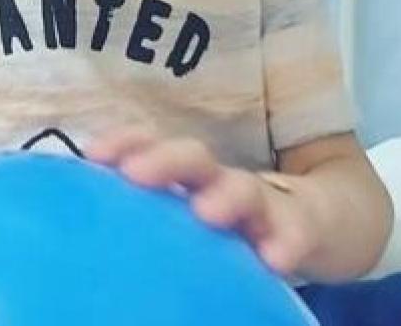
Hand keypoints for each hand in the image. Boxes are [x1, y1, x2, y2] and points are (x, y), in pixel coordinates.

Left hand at [86, 127, 319, 275]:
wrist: (324, 221)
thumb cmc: (236, 222)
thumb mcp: (189, 215)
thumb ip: (144, 217)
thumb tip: (75, 234)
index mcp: (190, 176)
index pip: (153, 146)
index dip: (125, 142)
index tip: (94, 153)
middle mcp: (223, 181)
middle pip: (193, 159)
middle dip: (164, 161)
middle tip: (136, 175)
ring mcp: (266, 204)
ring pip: (245, 189)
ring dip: (226, 195)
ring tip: (208, 211)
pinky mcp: (304, 229)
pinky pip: (296, 234)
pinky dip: (286, 243)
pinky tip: (276, 258)